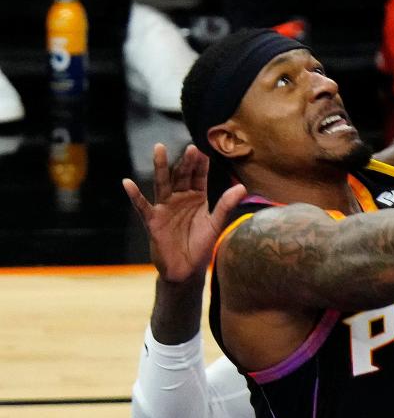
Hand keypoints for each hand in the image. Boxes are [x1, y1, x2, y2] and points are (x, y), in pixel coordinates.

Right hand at [123, 145, 246, 282]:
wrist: (186, 270)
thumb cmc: (201, 246)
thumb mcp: (215, 225)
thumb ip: (226, 206)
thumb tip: (242, 187)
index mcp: (197, 197)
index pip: (199, 176)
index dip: (201, 165)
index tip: (205, 150)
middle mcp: (180, 198)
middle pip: (181, 176)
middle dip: (186, 162)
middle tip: (191, 148)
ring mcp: (165, 207)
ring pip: (162, 183)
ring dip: (160, 166)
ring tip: (159, 148)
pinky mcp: (153, 220)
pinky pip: (142, 206)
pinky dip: (135, 196)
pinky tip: (127, 183)